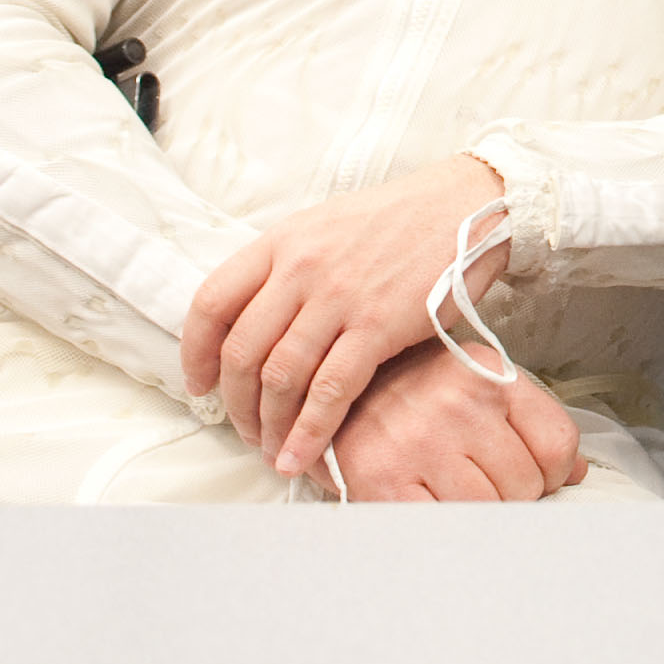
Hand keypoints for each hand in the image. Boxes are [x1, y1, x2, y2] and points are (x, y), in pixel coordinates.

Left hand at [183, 153, 505, 477]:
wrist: (468, 207)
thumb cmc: (401, 220)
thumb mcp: (327, 227)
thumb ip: (288, 268)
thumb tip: (258, 324)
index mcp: (282, 242)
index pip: (211, 303)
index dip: (195, 353)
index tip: (201, 386)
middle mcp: (301, 268)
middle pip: (242, 352)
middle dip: (235, 405)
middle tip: (244, 430)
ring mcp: (338, 297)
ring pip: (280, 377)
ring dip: (268, 425)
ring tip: (272, 450)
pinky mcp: (377, 325)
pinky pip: (330, 390)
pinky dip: (309, 432)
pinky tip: (301, 457)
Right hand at [318, 340, 589, 503]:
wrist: (321, 388)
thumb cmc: (406, 386)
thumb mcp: (473, 379)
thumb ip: (527, 419)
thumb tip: (576, 473)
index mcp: (487, 375)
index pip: (557, 444)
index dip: (555, 474)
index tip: (538, 478)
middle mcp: (458, 405)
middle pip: (528, 485)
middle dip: (516, 496)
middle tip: (486, 487)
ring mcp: (422, 444)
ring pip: (492, 511)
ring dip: (484, 517)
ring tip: (458, 496)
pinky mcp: (385, 482)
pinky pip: (444, 527)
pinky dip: (449, 531)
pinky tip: (435, 510)